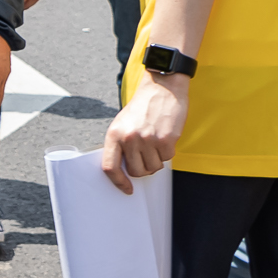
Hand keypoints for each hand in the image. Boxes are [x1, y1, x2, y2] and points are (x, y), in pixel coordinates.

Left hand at [100, 74, 187, 190]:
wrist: (162, 88)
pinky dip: (167, 152)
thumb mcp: (122, 123)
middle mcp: (129, 138)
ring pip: (153, 168)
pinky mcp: (166, 140)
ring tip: (155, 143)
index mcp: (114, 134)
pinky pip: (167, 159)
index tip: (126, 188)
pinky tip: (165, 137)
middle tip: (146, 156)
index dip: (118, 182)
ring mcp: (148, 140)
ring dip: (156, 160)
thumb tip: (123, 168)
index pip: (109, 167)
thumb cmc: (142, 107)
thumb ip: (120, 144)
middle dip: (142, 168)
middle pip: (135, 171)